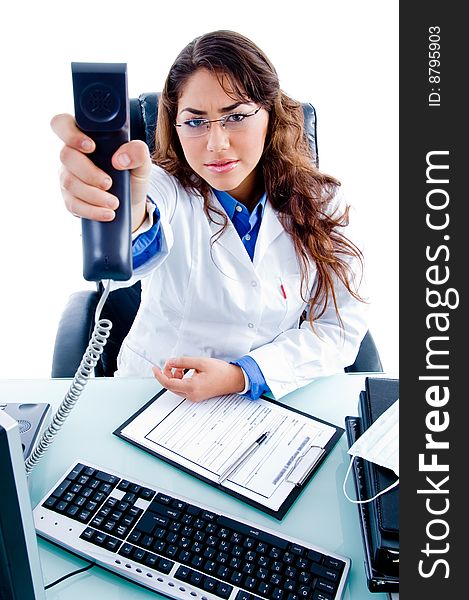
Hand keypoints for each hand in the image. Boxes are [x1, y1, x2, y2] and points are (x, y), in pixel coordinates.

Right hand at [50, 113, 151, 230]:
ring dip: (93, 195)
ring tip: (114, 202)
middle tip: (109, 183)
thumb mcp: (142, 162)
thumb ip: (138, 152)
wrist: (131, 200)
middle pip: (66, 156)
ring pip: (69, 182)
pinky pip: (73, 204)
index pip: (62, 124)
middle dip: (89, 172)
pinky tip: (107, 213)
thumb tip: (121, 159)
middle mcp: (72, 154)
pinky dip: (92, 211)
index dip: (70, 133)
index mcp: (85, 136)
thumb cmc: (131, 173)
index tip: (91, 147)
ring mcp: (67, 176)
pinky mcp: (69, 198)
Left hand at [152, 357, 245, 401]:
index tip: (155, 368)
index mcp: (192, 387)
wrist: (234, 380)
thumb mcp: (201, 362)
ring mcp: (194, 397)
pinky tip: (185, 371)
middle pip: (170, 386)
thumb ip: (183, 362)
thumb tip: (170, 362)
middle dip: (167, 374)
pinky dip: (180, 379)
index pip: (168, 383)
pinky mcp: (196, 395)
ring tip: (182, 366)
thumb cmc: (222, 372)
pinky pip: (182, 388)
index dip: (159, 375)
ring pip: (175, 387)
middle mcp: (191, 395)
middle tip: (170, 363)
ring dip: (174, 376)